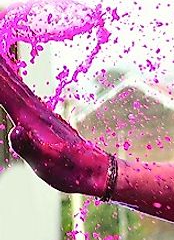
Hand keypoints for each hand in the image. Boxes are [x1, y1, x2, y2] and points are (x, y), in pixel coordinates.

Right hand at [0, 54, 108, 194]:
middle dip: (1, 66)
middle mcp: (37, 113)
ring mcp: (43, 116)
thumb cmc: (73, 172)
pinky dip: (15, 83)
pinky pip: (25, 95)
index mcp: (33, 121)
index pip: (7, 93)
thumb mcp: (48, 164)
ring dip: (6, 71)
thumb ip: (30, 147)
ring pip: (19, 87)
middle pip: (12, 84)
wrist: (99, 173)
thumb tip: (16, 131)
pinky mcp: (47, 121)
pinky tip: (15, 83)